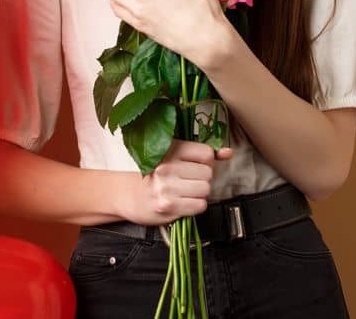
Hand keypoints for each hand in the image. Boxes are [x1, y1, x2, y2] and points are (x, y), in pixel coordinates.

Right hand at [120, 139, 235, 225]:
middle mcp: (167, 167)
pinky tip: (183, 202)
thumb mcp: (175, 156)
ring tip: (185, 192)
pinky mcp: (167, 206)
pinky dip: (195, 206)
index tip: (195, 165)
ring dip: (200, 193)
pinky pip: (200, 205)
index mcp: (170, 150)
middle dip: (202, 179)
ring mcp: (167, 187)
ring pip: (206, 190)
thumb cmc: (154, 174)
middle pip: (208, 173)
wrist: (127, 195)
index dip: (206, 162)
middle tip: (187, 181)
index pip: (207, 153)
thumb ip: (202, 154)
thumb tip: (228, 153)